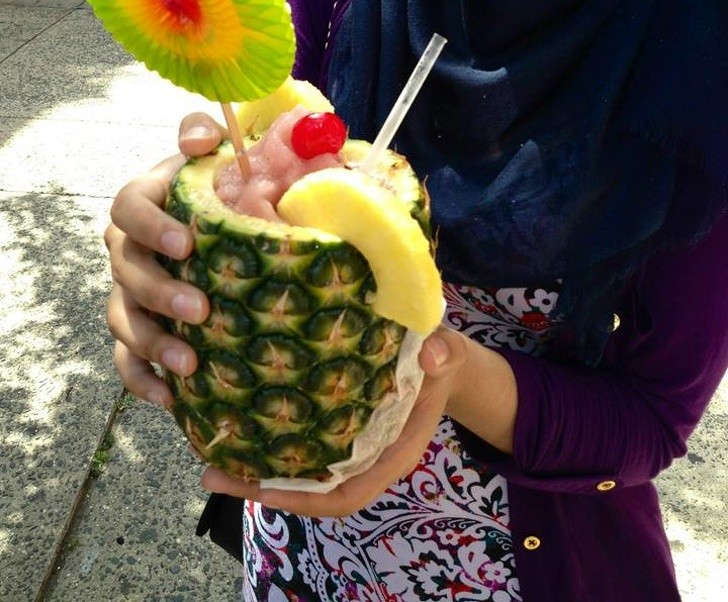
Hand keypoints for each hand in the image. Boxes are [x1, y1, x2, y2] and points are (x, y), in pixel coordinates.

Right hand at [105, 112, 225, 405]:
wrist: (223, 228)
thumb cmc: (220, 187)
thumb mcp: (216, 155)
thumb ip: (204, 138)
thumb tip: (202, 138)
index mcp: (143, 201)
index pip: (129, 208)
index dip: (152, 227)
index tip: (188, 243)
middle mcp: (127, 247)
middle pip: (126, 270)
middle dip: (159, 291)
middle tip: (200, 308)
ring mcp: (128, 291)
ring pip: (122, 318)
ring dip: (151, 342)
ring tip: (189, 362)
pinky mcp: (137, 329)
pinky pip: (125, 359)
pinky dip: (142, 379)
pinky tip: (170, 398)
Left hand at [200, 327, 468, 516]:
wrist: (441, 357)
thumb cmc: (441, 359)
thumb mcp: (447, 353)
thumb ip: (444, 355)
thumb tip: (432, 356)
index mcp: (392, 453)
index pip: (345, 494)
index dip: (304, 499)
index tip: (262, 493)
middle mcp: (365, 460)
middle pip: (310, 491)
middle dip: (262, 490)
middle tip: (211, 474)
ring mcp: (347, 447)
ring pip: (299, 473)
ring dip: (255, 471)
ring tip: (208, 457)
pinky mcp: (334, 428)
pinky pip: (299, 448)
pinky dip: (268, 445)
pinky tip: (235, 426)